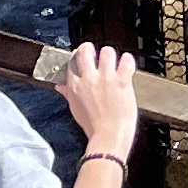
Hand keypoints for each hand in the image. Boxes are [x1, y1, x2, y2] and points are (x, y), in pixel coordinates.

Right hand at [56, 42, 139, 161]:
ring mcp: (106, 78)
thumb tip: (60, 86)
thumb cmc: (94, 127)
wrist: (109, 138)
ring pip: (107, 51)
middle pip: (86, 49)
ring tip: (114, 63)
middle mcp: (89, 78)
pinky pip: (126, 60)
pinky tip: (127, 67)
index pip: (72, 60)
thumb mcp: (76, 109)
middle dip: (91, 49)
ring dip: (111, 56)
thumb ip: (68, 94)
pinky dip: (128, 61)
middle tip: (97, 55)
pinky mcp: (122, 81)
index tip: (84, 59)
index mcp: (75, 85)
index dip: (79, 57)